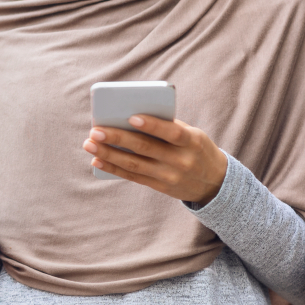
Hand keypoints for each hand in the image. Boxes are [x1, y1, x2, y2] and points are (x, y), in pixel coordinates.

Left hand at [85, 116, 226, 203]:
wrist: (216, 182)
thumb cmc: (196, 148)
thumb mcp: (192, 135)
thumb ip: (167, 127)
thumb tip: (127, 118)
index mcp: (192, 141)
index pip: (172, 132)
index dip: (152, 125)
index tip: (131, 117)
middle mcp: (181, 160)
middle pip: (145, 148)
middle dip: (118, 138)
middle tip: (95, 130)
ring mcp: (170, 176)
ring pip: (134, 164)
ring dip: (108, 154)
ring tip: (89, 144)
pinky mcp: (160, 186)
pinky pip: (133, 177)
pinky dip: (113, 169)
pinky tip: (97, 161)